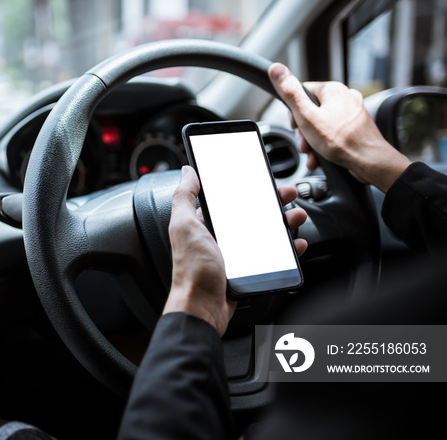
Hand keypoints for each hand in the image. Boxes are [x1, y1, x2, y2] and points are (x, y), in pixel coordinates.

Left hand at [164, 166, 307, 335]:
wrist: (203, 308)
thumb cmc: (192, 270)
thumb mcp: (184, 226)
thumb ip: (184, 197)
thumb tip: (187, 171)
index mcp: (203, 224)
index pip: (228, 200)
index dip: (247, 188)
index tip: (264, 180)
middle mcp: (219, 237)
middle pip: (251, 214)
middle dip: (272, 203)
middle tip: (288, 196)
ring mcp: (235, 255)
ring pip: (265, 233)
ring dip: (284, 223)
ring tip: (296, 218)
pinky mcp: (248, 271)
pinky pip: (272, 256)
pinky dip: (287, 249)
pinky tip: (295, 244)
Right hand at [268, 63, 409, 192]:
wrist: (370, 162)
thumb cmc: (343, 142)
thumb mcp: (307, 117)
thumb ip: (291, 94)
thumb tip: (277, 70)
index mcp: (334, 90)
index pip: (302, 92)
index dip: (294, 112)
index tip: (296, 125)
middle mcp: (345, 97)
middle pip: (312, 110)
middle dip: (304, 131)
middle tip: (305, 144)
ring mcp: (353, 112)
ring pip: (322, 124)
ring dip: (313, 141)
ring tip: (313, 153)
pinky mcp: (356, 127)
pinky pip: (334, 132)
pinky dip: (325, 144)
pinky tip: (322, 156)